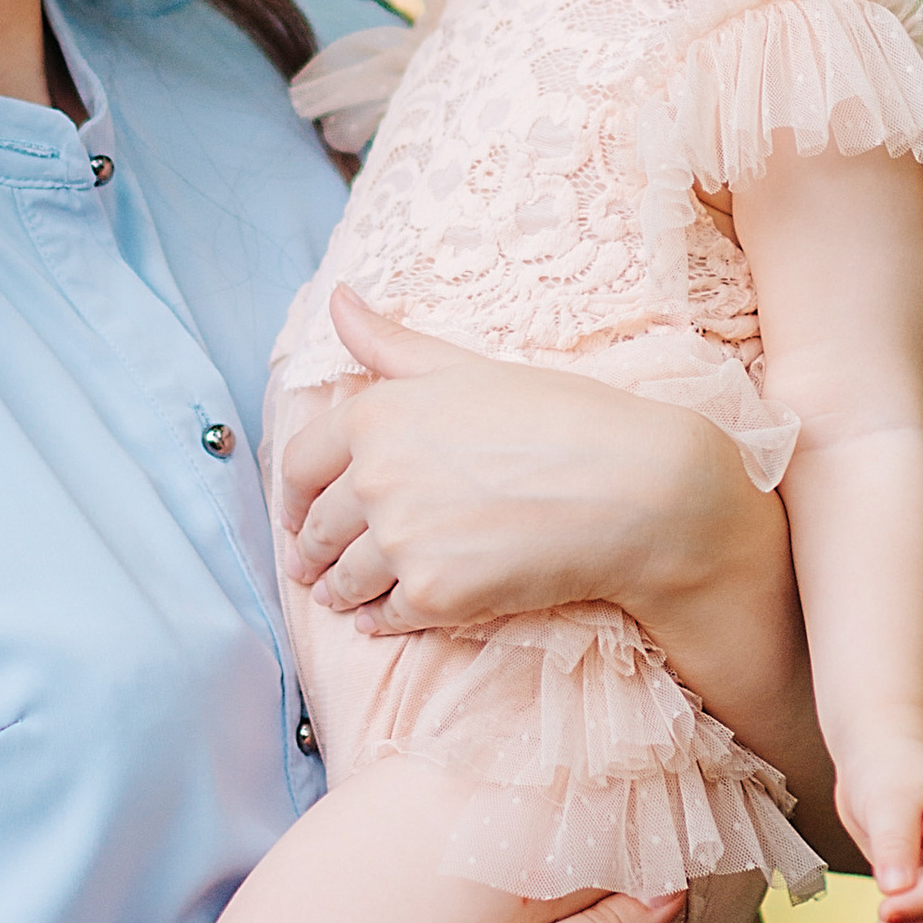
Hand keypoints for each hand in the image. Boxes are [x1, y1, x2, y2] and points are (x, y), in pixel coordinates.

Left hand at [281, 289, 758, 638]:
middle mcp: (376, 477)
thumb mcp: (466, 366)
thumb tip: (337, 300)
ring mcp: (401, 540)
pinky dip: (379, 623)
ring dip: (338, 592)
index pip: (298, 464)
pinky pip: (384, 619)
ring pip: (343, 580)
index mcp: (376, 414)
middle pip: (315, 529)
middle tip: (310, 566)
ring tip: (342, 599)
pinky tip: (383, 621)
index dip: (292, 495)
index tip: (296, 513)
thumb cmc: (559, 416)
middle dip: (310, 550)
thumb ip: (391, 343)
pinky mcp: (434, 595)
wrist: (631, 488)